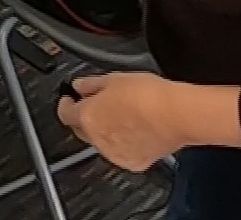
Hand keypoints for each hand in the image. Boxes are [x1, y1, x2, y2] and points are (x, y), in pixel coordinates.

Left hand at [56, 72, 187, 170]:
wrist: (176, 115)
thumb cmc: (149, 96)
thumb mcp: (114, 78)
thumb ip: (91, 84)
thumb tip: (79, 86)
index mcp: (87, 117)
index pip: (64, 113)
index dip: (66, 104)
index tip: (69, 98)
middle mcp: (97, 139)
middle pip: (81, 129)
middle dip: (86, 118)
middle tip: (99, 105)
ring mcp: (114, 154)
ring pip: (101, 142)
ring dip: (105, 131)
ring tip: (124, 115)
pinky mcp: (133, 163)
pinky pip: (121, 153)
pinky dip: (123, 144)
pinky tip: (135, 130)